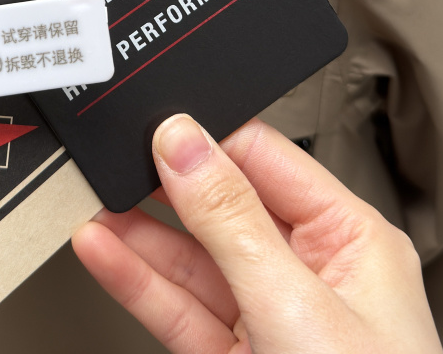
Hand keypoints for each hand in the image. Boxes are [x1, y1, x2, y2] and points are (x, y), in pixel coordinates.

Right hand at [72, 115, 442, 353]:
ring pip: (193, 262)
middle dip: (164, 188)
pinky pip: (181, 310)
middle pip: (223, 209)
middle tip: (110, 161)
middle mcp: (312, 274)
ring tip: (92, 204)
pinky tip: (105, 253)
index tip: (155, 121)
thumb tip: (185, 142)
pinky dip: (139, 283)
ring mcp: (272, 321)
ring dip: (139, 235)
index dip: (208, 137)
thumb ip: (233, 220)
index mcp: (351, 240)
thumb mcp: (297, 304)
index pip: (268, 161)